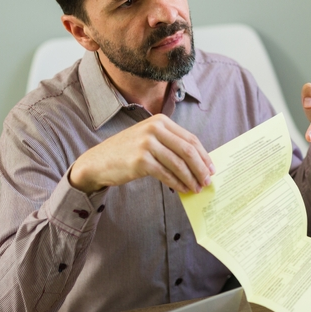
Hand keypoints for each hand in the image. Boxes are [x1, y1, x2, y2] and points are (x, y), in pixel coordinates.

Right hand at [69, 114, 213, 193]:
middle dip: (201, 168)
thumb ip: (171, 144)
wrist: (98, 161)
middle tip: (208, 181)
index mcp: (161, 121)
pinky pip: (166, 174)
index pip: (190, 139)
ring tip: (197, 189)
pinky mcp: (141, 160)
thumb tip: (199, 163)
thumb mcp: (150, 139)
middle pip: (188, 150)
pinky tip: (183, 190)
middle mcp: (155, 129)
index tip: (211, 168)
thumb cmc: (128, 152)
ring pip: (179, 164)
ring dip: (191, 179)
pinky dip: (177, 183)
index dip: (204, 155)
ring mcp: (147, 144)